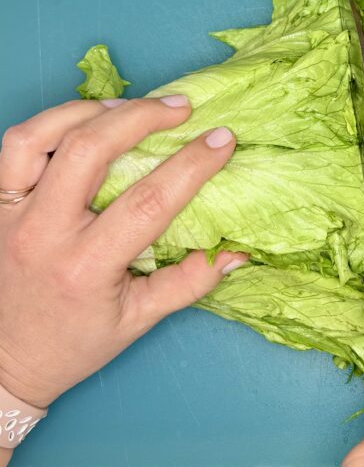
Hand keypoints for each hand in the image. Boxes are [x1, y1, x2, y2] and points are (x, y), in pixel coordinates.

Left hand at [0, 96, 247, 413]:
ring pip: (41, 136)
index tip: (222, 140)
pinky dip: (50, 123)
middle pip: (90, 150)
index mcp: (86, 268)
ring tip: (129, 106)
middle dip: (142, 116)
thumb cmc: (74, 342)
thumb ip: (189, 282)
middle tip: (180, 107)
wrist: (5, 360)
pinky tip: (84, 120)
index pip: (148, 202)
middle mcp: (43, 234)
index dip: (191, 165)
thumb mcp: (138, 320)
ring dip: (90, 110)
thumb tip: (239, 250)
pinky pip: (14, 146)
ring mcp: (10, 215)